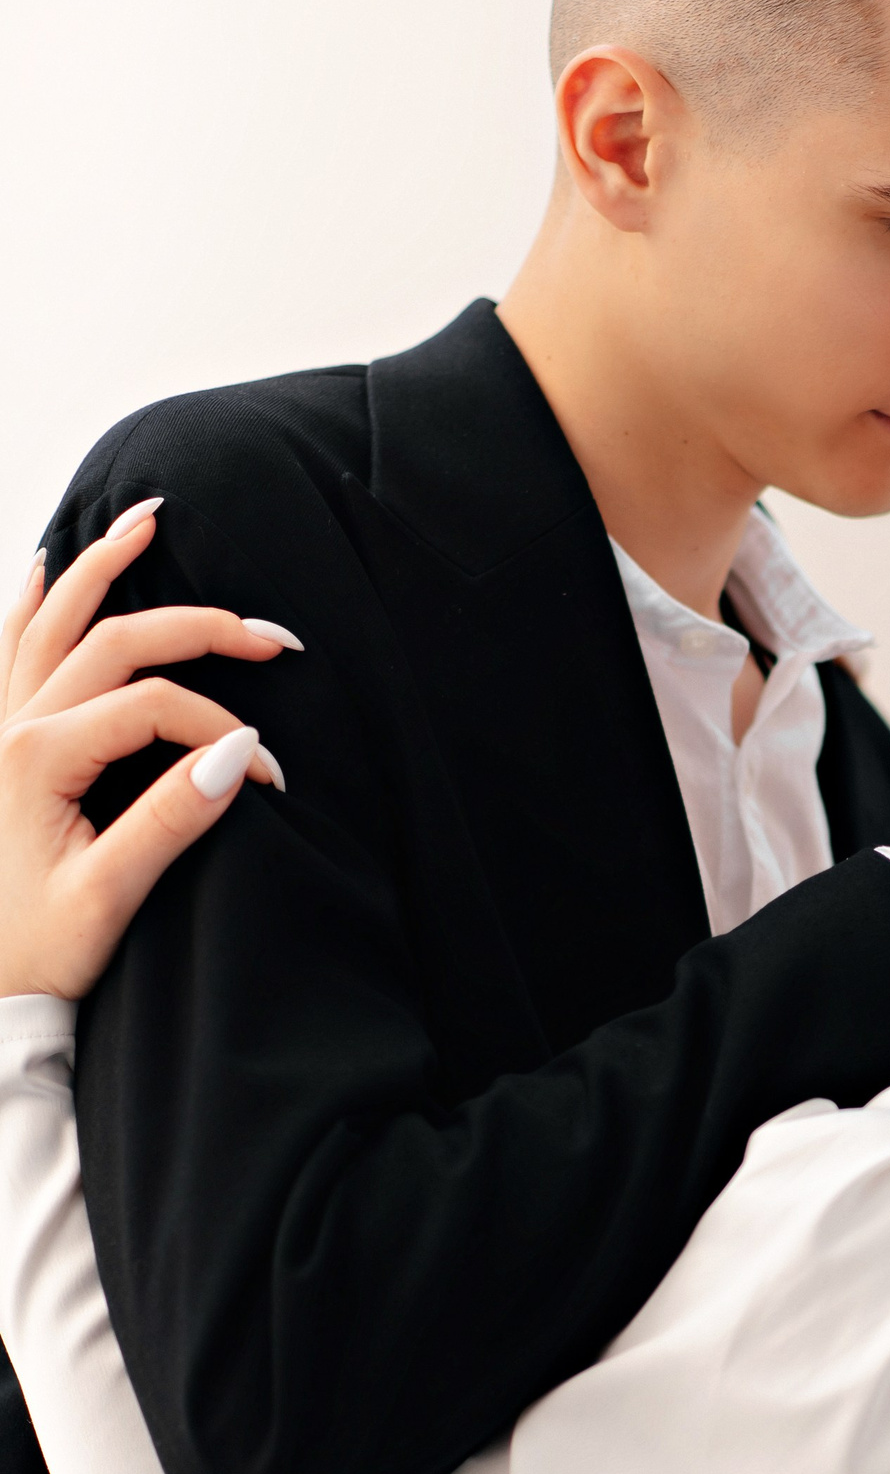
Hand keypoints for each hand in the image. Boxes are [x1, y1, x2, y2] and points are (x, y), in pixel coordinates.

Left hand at [0, 507, 293, 1000]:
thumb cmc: (34, 951)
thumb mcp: (108, 896)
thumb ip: (173, 817)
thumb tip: (243, 754)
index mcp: (37, 756)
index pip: (155, 708)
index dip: (224, 734)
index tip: (278, 780)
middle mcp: (9, 727)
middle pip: (113, 641)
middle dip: (197, 626)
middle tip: (269, 634)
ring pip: (50, 621)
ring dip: (99, 568)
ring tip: (144, 521)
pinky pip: (7, 650)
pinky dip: (27, 603)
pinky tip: (41, 566)